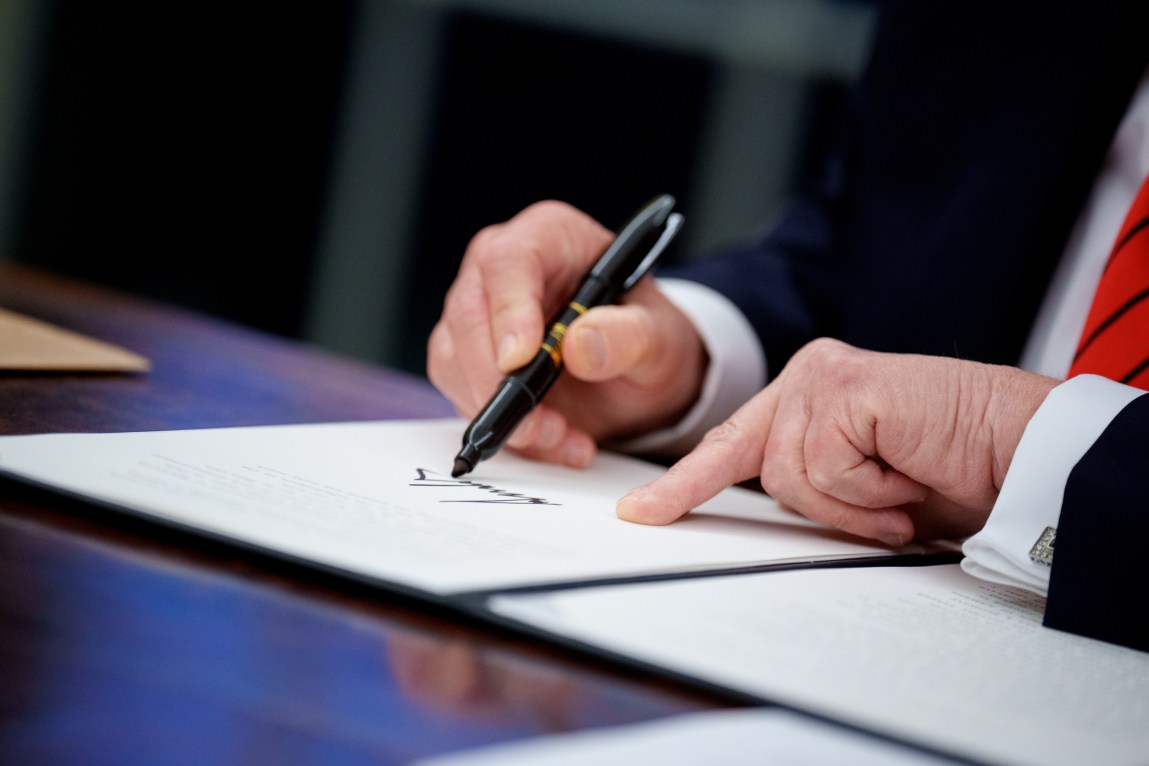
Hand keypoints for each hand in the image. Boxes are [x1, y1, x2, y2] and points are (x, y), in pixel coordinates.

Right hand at [428, 201, 706, 466]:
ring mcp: (477, 313)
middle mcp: (501, 269)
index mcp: (550, 237)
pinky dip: (503, 430)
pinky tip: (550, 440)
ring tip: (559, 436)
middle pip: (468, 312)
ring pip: (454, 359)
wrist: (636, 375)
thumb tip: (579, 345)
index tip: (520, 361)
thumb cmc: (645, 337)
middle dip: (495, 379)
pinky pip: (462, 394)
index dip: (509, 310)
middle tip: (536, 424)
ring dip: (500, 412)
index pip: (509, 260)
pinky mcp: (467, 358)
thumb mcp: (659, 338)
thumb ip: (629, 336)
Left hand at [617, 338, 1057, 544]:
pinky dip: (868, 489)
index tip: (640, 513)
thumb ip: (807, 479)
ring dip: (852, 501)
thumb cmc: (948, 468)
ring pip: (787, 475)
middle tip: (889, 494)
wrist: (1018, 452)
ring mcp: (821, 375)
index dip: (683, 485)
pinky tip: (904, 470)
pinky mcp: (843, 386)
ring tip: (901, 482)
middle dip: (824, 502)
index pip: (729, 445)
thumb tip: (762, 504)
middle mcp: (807, 376)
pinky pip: (823, 467)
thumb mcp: (857, 484)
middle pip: (757, 467)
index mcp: (804, 395)